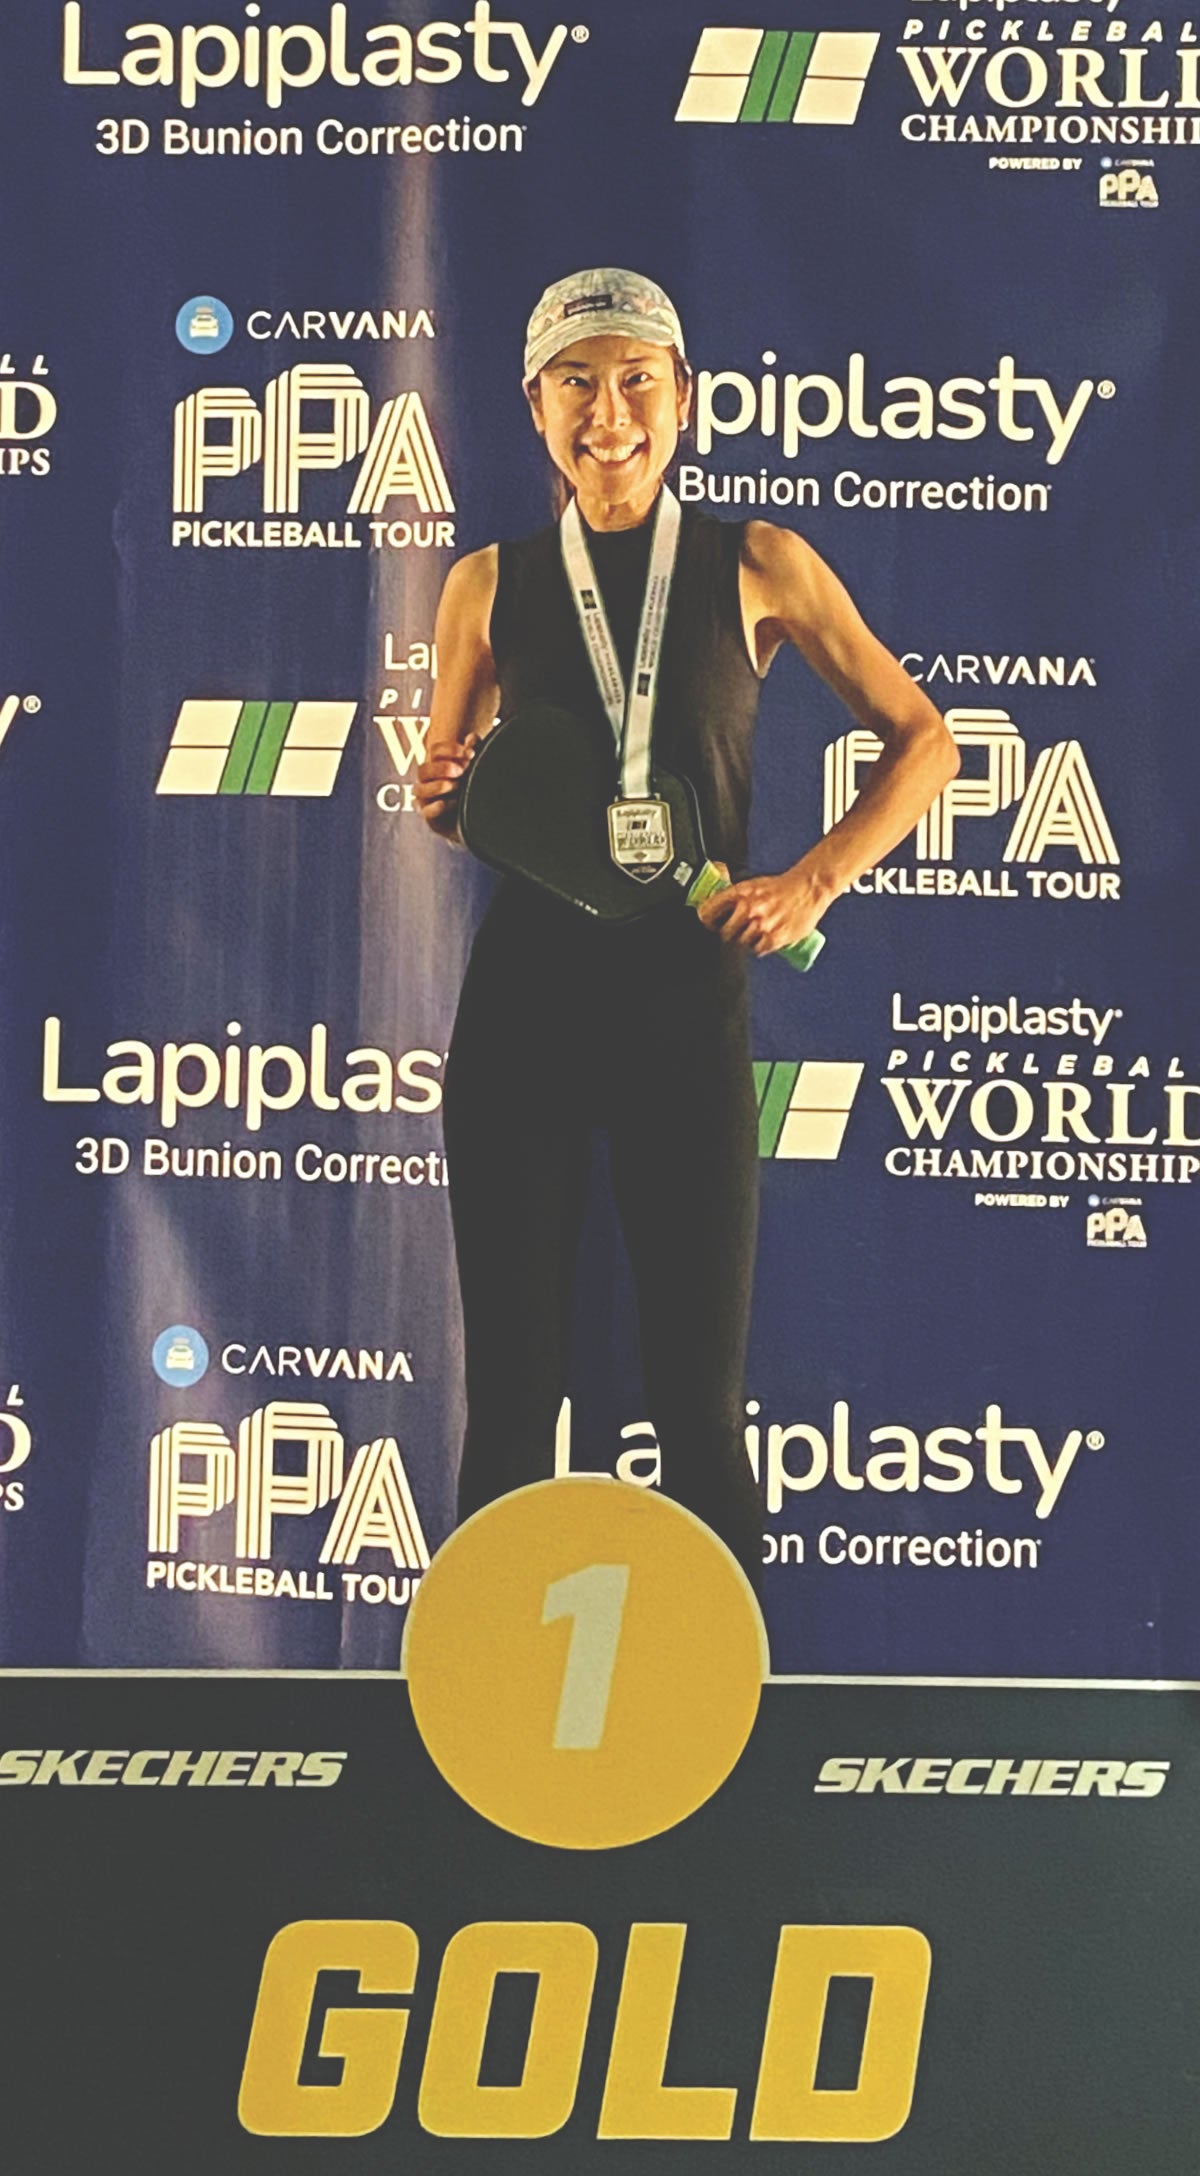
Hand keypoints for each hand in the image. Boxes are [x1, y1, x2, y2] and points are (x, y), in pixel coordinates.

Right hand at [415, 735, 477, 841]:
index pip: (435, 751)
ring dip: (438, 786)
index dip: (451, 749)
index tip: (469, 754)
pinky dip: (436, 807)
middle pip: (424, 769)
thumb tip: (471, 739)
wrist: (480, 818)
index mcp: (438, 764)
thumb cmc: (475, 788)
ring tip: (457, 787)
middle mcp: (428, 781)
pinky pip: (425, 812)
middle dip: (442, 768)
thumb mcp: (477, 766)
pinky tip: (451, 803)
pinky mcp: (430, 818)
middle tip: (461, 771)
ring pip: (420, 789)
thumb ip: (474, 751)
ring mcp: (426, 799)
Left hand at [695, 858, 830, 956]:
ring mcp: (761, 925)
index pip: (709, 911)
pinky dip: (760, 946)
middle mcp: (749, 909)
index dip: (707, 920)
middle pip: (724, 933)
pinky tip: (766, 936)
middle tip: (736, 930)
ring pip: (741, 943)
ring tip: (757, 930)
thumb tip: (717, 906)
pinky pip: (757, 950)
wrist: (809, 888)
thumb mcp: (754, 885)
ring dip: (747, 940)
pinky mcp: (774, 938)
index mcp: (740, 893)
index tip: (710, 923)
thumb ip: (736, 896)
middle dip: (728, 933)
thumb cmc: (783, 886)